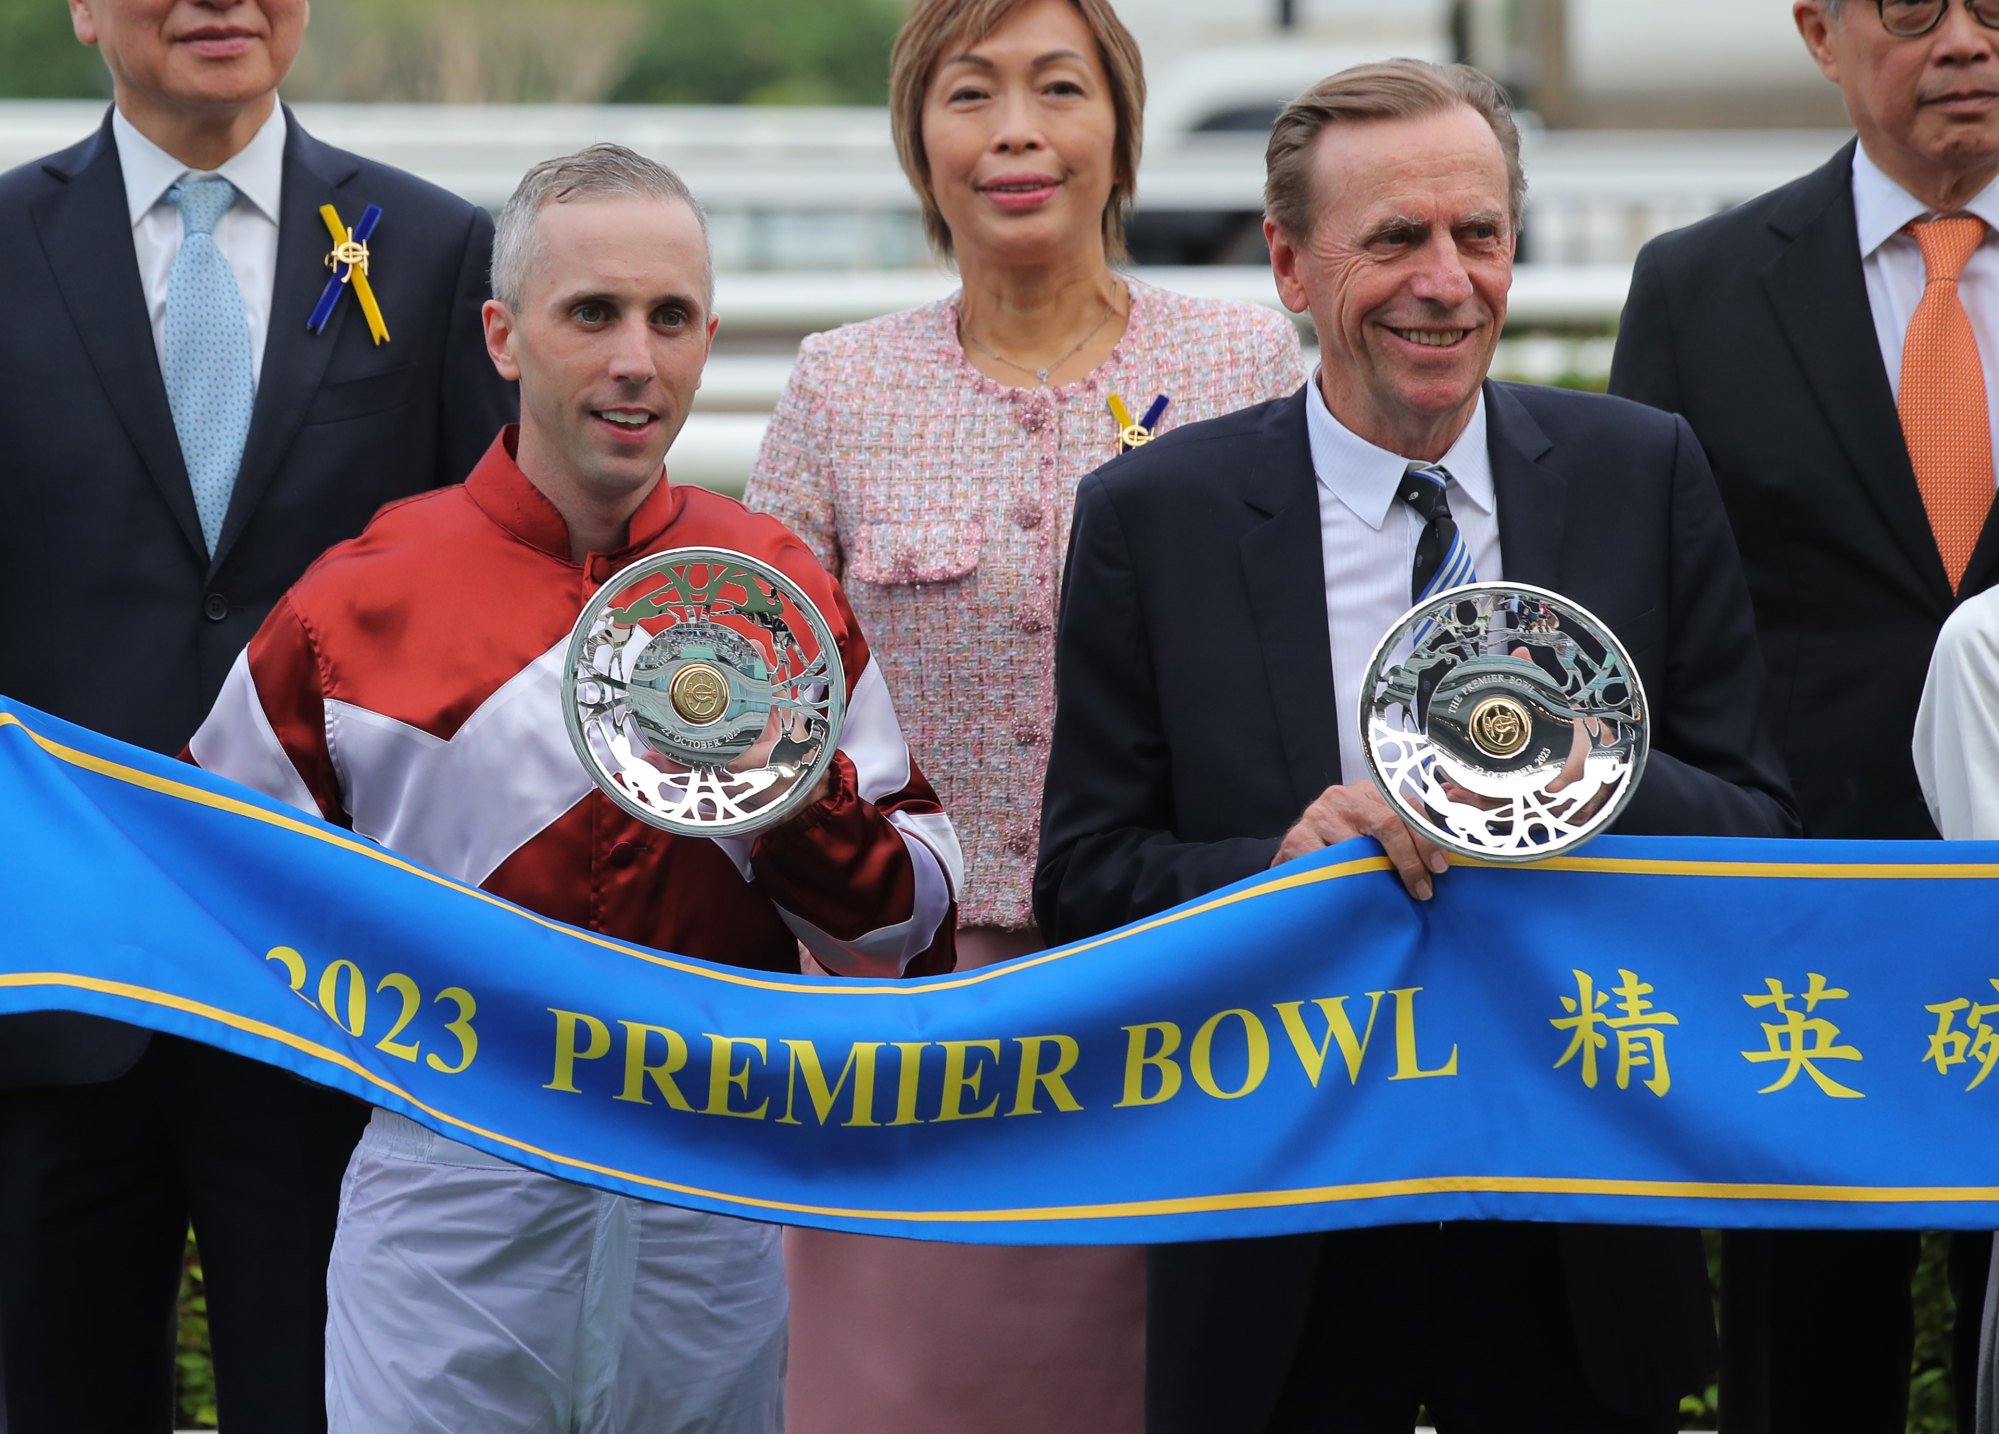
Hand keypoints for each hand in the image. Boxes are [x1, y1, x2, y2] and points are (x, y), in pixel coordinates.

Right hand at [1272, 782, 1447, 898]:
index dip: (1427, 840)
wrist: (1294, 858)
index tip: (1440, 868)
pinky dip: (1344, 880)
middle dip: (1410, 860)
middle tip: (1422, 890)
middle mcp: (1342, 796)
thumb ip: (1403, 835)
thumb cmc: (1341, 849)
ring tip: (1391, 897)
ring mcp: (1317, 815)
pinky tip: (1354, 895)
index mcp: (1367, 793)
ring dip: (1378, 875)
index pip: (1406, 809)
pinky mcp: (1296, 838)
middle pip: (1388, 823)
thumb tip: (1445, 857)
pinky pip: (1328, 863)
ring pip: (1359, 846)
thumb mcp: (1372, 836)